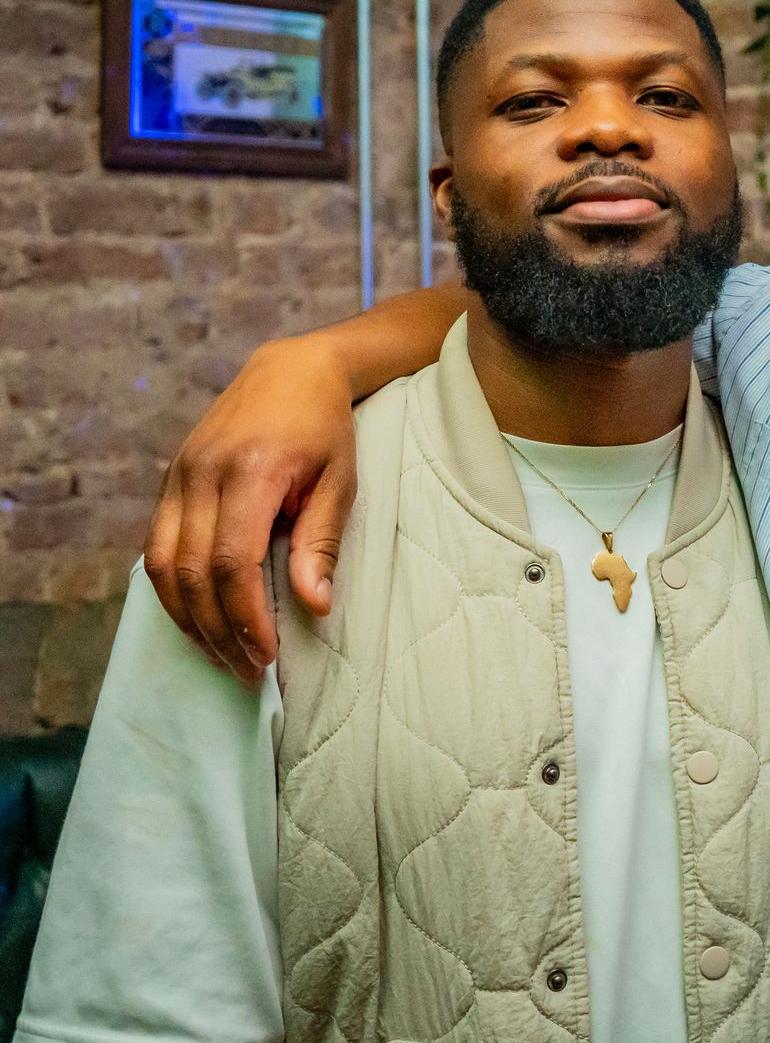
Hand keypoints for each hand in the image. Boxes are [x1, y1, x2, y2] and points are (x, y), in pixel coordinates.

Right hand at [144, 335, 358, 680]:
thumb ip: (321, 542)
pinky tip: (200, 620)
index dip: (244, 615)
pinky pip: (156, 548)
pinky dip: (173, 592)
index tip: (266, 654)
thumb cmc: (326, 429)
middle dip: (217, 630)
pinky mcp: (168, 481)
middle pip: (192, 572)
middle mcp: (202, 473)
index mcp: (251, 470)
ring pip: (162, 566)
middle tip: (248, 671)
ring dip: (189, 620)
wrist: (290, 371)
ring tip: (224, 656)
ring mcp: (178, 476)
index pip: (232, 560)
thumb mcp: (341, 480)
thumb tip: (314, 607)